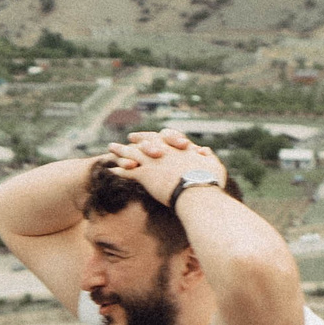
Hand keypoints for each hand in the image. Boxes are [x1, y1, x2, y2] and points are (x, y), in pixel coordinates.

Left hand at [105, 128, 225, 206]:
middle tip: (129, 136)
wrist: (197, 190)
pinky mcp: (144, 174)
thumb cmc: (209, 180)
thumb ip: (208, 157)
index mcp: (178, 148)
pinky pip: (127, 171)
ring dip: (120, 150)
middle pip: (146, 141)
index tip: (153, 134)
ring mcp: (152, 161)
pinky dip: (119, 169)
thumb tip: (205, 151)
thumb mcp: (213, 166)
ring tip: (110, 148)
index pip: (164, 138)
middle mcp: (164, 151)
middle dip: (136, 139)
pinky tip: (110, 170)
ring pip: (132, 152)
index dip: (157, 136)